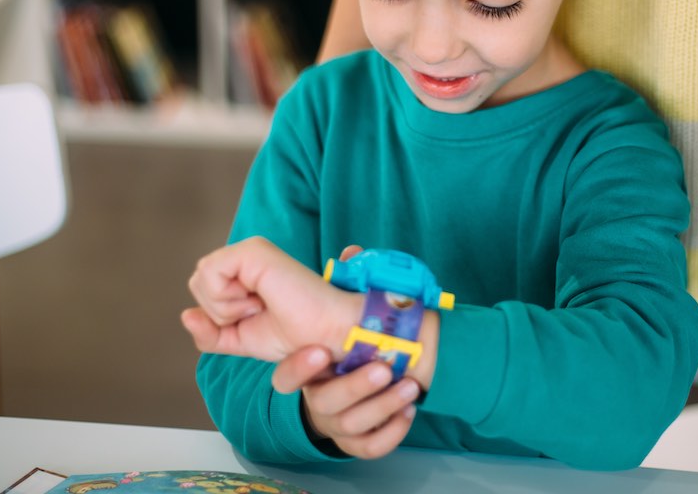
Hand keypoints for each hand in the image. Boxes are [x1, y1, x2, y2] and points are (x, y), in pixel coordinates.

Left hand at [181, 236, 361, 361]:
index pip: (203, 290)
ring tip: (262, 305)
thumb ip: (210, 333)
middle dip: (221, 311)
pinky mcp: (253, 250)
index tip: (259, 317)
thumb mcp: (241, 339)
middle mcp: (247, 255)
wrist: (325, 335)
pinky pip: (211, 273)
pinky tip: (258, 298)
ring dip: (226, 306)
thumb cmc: (295, 336)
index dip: (220, 316)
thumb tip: (185, 315)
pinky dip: (227, 298)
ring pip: (202, 277)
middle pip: (197, 282)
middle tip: (260, 311)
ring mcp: (251, 250)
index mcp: (245, 271)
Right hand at [275, 243, 418, 458]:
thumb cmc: (356, 338)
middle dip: (355, 386)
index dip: (299, 368)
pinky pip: (371, 446)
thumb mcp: (347, 311)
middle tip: (383, 367)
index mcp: (308, 370)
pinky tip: (409, 412)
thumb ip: (345, 285)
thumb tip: (352, 251)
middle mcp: (320, 398)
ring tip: (408, 384)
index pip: (287, 379)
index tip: (321, 351)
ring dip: (383, 405)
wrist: (378, 370)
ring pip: (353, 425)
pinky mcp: (362, 439)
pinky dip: (391, 432)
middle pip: (326, 404)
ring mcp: (341, 422)